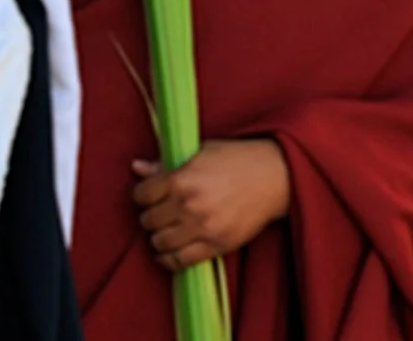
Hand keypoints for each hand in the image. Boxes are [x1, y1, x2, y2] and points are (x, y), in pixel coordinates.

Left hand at [132, 139, 289, 271]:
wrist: (276, 177)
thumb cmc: (239, 159)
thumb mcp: (202, 152)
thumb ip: (167, 163)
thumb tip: (137, 167)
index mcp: (182, 179)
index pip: (142, 195)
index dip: (143, 194)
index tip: (150, 194)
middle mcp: (189, 205)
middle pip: (148, 220)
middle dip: (151, 215)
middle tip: (161, 211)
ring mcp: (202, 228)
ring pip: (160, 243)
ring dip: (160, 237)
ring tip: (169, 229)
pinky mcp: (216, 245)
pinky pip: (180, 261)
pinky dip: (169, 260)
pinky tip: (170, 251)